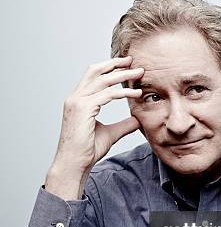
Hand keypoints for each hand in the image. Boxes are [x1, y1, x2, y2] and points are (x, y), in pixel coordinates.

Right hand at [46, 56, 143, 198]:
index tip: (126, 65)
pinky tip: (136, 93)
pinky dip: (123, 92)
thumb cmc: (87, 151)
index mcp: (78, 100)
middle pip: (96, 71)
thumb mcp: (110, 133)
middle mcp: (75, 98)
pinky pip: (107, 94)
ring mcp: (77, 102)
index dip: (109, 68)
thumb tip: (138, 119)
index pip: (93, 76)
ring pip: (103, 80)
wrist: (74, 164)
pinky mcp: (83, 109)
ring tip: (139, 74)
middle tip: (133, 61)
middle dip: (115, 64)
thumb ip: (123, 124)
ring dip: (123, 75)